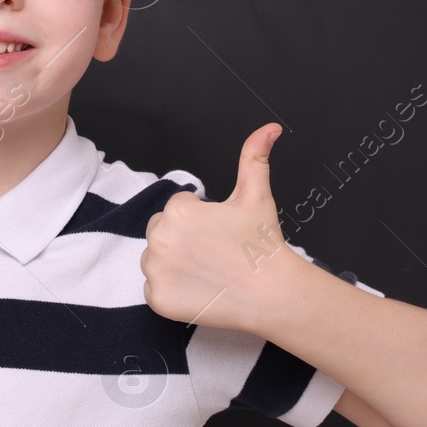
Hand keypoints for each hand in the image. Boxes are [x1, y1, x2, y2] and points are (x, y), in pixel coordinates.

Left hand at [140, 122, 305, 333]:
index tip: (220, 233)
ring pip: (155, 259)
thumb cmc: (262, 245)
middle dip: (183, 238)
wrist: (272, 294)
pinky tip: (199, 289)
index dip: (202, 219)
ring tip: (208, 270)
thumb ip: (254, 156)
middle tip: (214, 252)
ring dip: (174, 263)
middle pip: (162, 231)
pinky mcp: (156, 298)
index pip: (178, 208)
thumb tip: (270, 128)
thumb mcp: (256, 195)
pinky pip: (154, 288)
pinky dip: (172, 290)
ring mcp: (155, 270)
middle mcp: (159, 237)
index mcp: (178, 210)